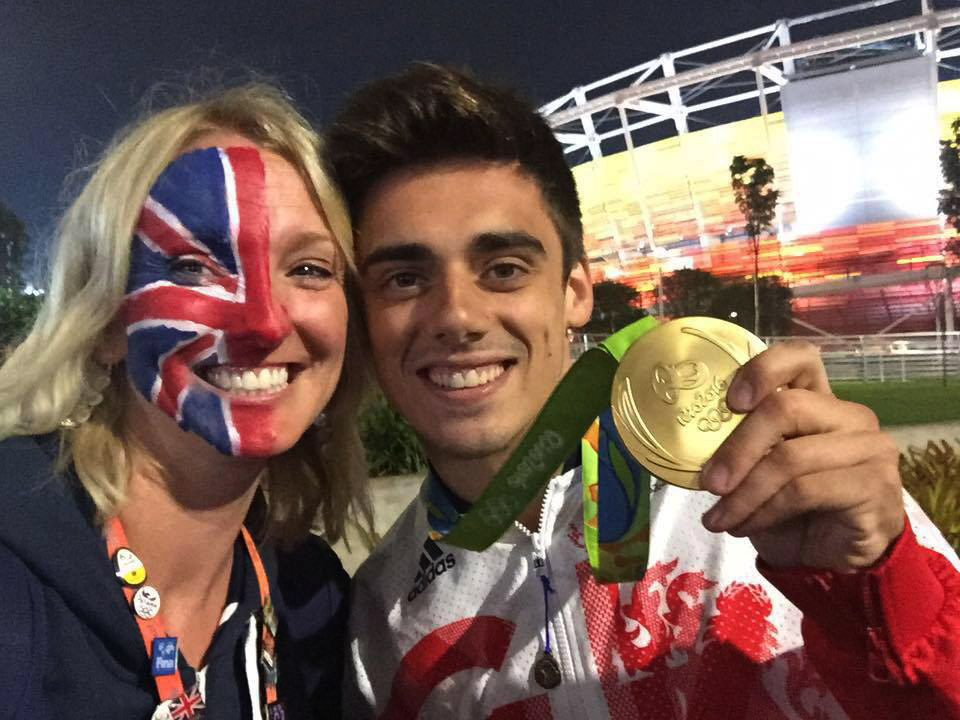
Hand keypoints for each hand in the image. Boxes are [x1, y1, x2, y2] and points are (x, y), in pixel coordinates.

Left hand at [699, 340, 904, 569]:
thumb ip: (740, 444)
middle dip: (737, 448)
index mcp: (819, 399)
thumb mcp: (757, 469)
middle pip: (786, 407)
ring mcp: (869, 449)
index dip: (763, 370)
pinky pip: (805, 491)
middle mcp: (850, 416)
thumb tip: (689, 440)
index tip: (730, 402)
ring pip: (791, 457)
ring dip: (744, 493)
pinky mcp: (874, 487)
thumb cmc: (788, 507)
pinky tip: (744, 526)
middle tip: (709, 483)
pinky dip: (764, 511)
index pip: (800, 357)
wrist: (830, 560)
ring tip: (719, 517)